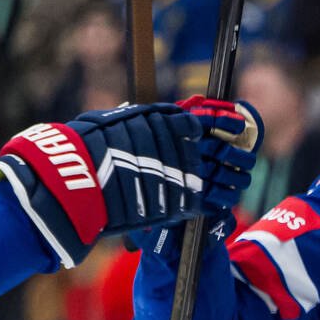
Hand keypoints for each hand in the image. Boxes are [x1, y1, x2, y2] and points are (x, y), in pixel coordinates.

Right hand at [0, 102, 253, 268]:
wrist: (74, 182)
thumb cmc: (85, 147)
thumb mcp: (112, 120)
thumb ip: (138, 118)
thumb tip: (147, 115)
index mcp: (165, 120)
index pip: (205, 118)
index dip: (223, 119)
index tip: (236, 120)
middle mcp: (179, 145)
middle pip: (218, 147)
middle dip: (234, 152)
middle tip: (244, 155)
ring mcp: (182, 175)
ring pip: (220, 175)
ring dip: (234, 177)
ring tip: (241, 178)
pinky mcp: (178, 204)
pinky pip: (208, 201)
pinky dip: (220, 200)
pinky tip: (227, 200)